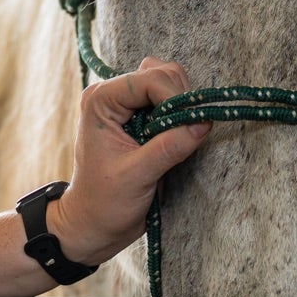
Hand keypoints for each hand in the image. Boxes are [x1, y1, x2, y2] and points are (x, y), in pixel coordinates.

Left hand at [47, 58, 210, 264]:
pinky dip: (181, 113)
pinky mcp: (140, 116)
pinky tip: (179, 137)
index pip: (149, 78)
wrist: (93, 224)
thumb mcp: (137, 177)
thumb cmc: (104, 203)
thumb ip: (169, 147)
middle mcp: (112, 94)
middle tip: (186, 134)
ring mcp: (127, 104)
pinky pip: (170, 99)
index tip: (191, 126)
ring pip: (169, 81)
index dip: (175, 98)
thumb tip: (203, 123)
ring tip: (180, 137)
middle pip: (162, 73)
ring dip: (182, 105)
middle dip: (180, 99)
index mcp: (101, 100)